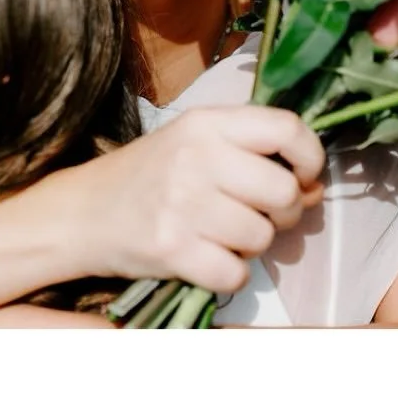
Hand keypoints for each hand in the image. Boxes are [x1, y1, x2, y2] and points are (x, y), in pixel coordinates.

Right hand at [71, 106, 325, 294]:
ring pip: (262, 237)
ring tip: (223, 236)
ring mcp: (182, 203)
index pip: (286, 128)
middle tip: (259, 215)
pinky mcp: (171, 248)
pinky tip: (207, 259)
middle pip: (283, 192)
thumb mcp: (197, 145)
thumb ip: (254, 156)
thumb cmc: (150, 176)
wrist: (82, 212)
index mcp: (206, 122)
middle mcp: (196, 157)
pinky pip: (235, 274)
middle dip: (283, 213)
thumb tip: (314, 189)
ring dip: (251, 246)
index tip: (303, 177)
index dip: (310, 157)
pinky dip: (229, 275)